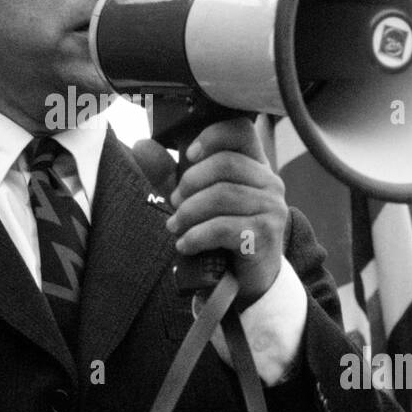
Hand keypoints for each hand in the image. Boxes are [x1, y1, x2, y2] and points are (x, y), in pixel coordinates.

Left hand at [165, 117, 286, 306]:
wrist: (245, 281)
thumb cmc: (220, 233)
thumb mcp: (192, 198)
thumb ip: (168, 173)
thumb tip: (141, 145)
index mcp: (255, 166)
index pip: (241, 131)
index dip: (213, 136)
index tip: (190, 155)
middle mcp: (269, 182)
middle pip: (225, 164)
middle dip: (190, 183)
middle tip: (175, 203)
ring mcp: (271, 208)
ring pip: (222, 195)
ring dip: (188, 213)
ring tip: (176, 227)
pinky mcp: (264, 235)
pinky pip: (222, 227)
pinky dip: (196, 236)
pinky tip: (185, 244)